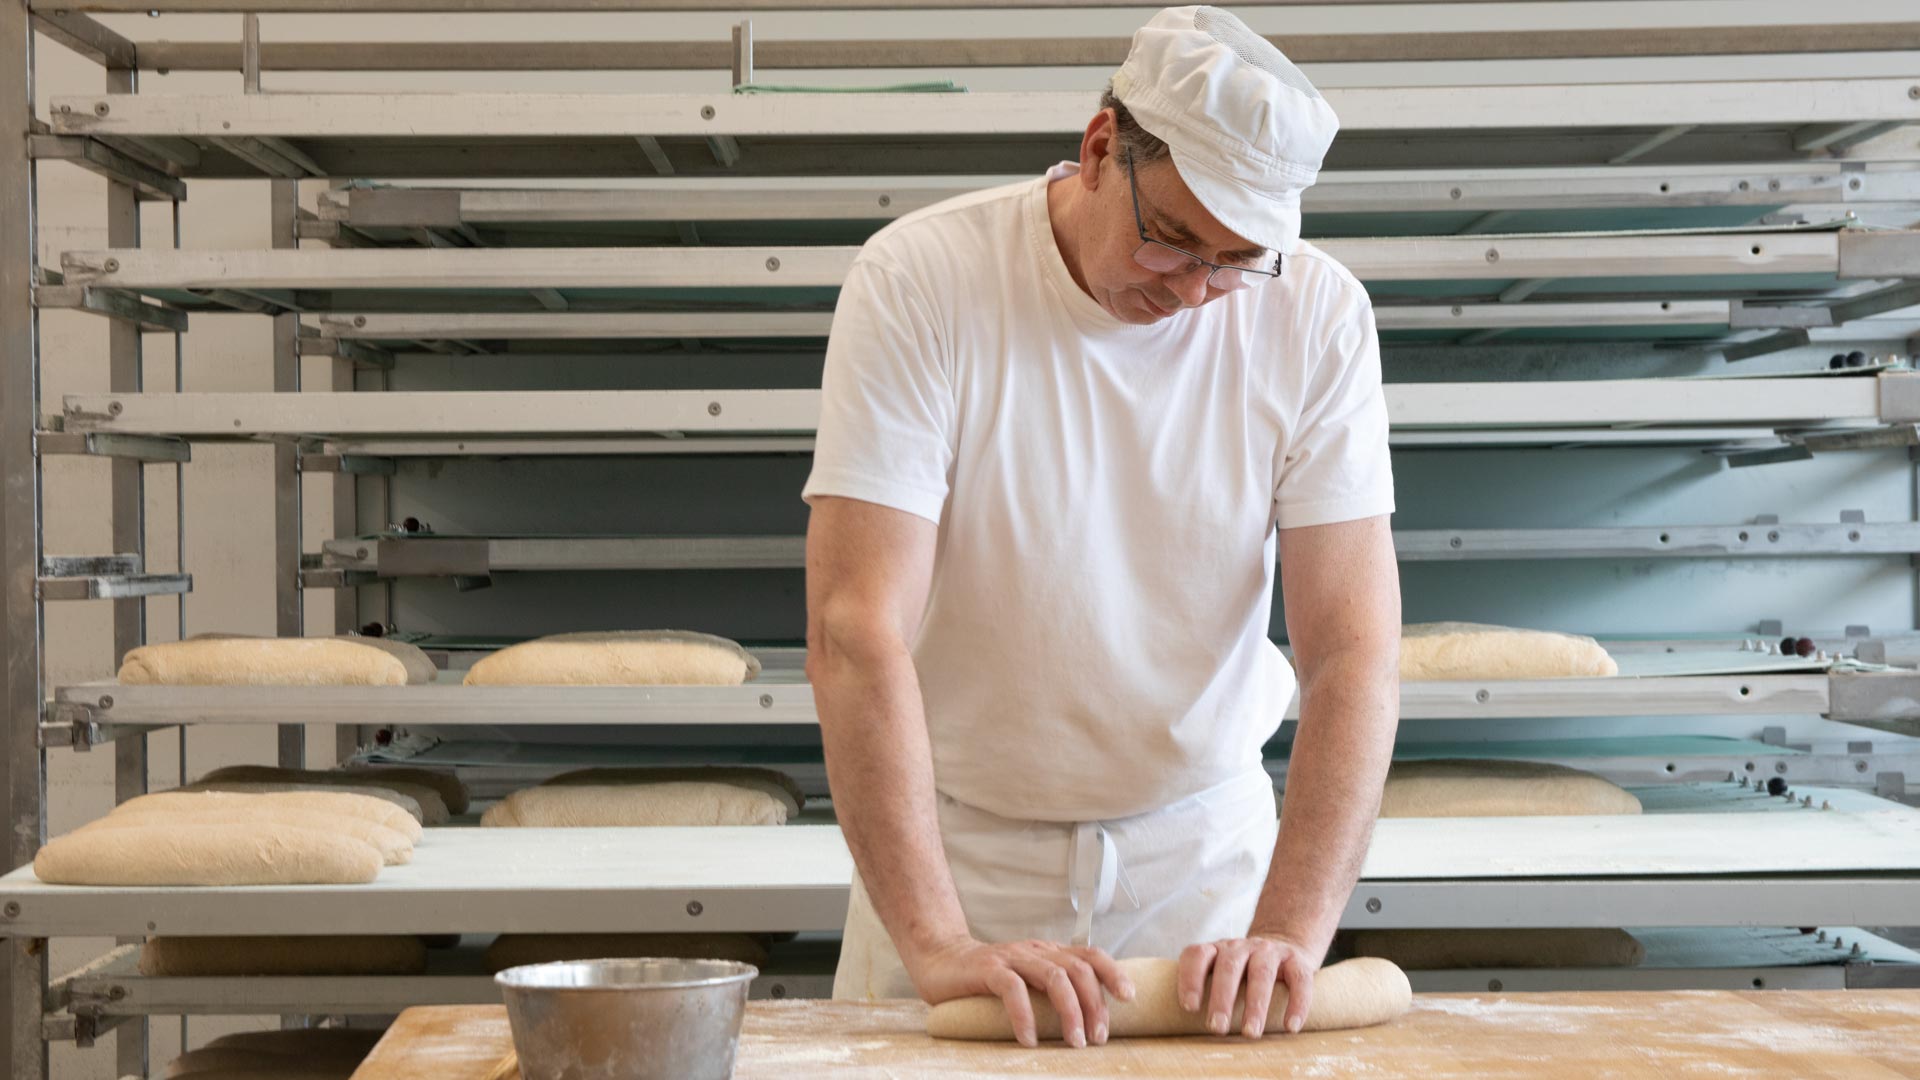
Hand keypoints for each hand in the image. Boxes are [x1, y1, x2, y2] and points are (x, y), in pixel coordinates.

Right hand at [909, 936, 1135, 1048]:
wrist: (941, 961)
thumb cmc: (988, 979)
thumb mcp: (1027, 980)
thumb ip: (1051, 991)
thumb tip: (1087, 1021)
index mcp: (1049, 953)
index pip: (1090, 955)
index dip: (1113, 972)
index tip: (1129, 998)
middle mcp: (1036, 951)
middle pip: (1078, 970)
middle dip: (1094, 1005)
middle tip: (1097, 1038)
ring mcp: (1012, 958)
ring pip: (1054, 977)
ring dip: (1069, 1012)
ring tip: (1073, 1042)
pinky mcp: (988, 969)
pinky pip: (1013, 990)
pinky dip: (1025, 1017)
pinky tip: (1029, 1040)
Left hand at [1177, 933, 1317, 1037]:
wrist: (1285, 946)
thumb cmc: (1246, 973)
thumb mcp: (1224, 972)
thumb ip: (1210, 990)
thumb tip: (1191, 1030)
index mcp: (1218, 950)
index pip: (1197, 955)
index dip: (1190, 979)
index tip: (1190, 1008)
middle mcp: (1242, 947)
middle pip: (1229, 967)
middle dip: (1222, 998)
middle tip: (1217, 1028)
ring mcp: (1270, 951)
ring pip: (1262, 973)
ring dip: (1255, 1005)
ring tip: (1250, 1033)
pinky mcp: (1297, 961)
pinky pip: (1299, 980)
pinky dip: (1297, 1004)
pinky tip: (1291, 1026)